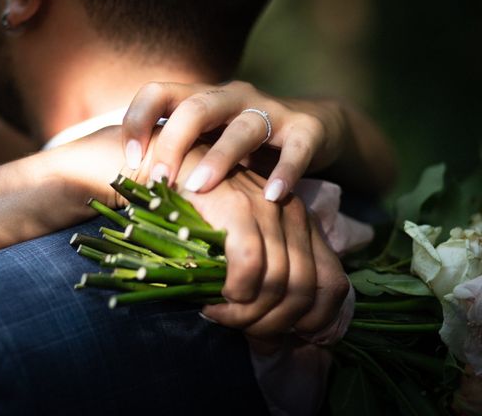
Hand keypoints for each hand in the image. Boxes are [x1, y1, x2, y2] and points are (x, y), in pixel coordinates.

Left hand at [121, 80, 348, 200]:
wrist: (312, 129)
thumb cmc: (245, 145)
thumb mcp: (209, 144)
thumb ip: (179, 159)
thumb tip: (128, 194)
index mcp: (202, 98)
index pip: (159, 92)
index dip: (138, 120)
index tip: (129, 161)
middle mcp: (233, 97)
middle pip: (197, 108)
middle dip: (173, 143)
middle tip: (160, 182)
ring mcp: (271, 111)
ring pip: (242, 128)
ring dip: (219, 158)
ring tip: (199, 188)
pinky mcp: (306, 130)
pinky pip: (296, 148)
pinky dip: (285, 172)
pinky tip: (272, 197)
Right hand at [178, 168, 349, 353]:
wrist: (173, 166)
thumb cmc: (204, 216)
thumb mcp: (244, 248)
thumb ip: (266, 284)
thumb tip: (275, 341)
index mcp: (304, 225)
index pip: (334, 285)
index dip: (316, 322)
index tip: (285, 338)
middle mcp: (294, 215)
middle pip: (306, 291)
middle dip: (275, 324)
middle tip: (243, 332)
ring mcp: (268, 210)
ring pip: (279, 283)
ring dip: (248, 314)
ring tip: (220, 315)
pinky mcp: (239, 209)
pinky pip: (251, 267)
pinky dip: (235, 294)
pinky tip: (215, 298)